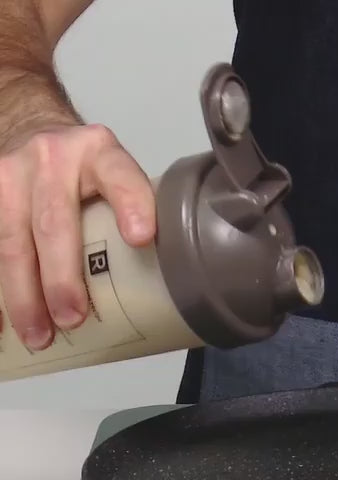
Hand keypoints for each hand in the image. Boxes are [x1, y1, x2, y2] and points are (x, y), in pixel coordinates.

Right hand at [0, 123, 154, 349]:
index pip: (119, 177)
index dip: (130, 206)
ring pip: (11, 240)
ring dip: (24, 295)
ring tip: (39, 334)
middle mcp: (51, 158)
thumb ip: (135, 210)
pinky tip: (6, 321)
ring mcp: (9, 174)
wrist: (32, 130)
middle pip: (54, 224)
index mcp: (99, 153)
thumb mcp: (117, 174)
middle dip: (62, 278)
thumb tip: (164, 278)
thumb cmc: (85, 171)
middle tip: (73, 318)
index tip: (140, 238)